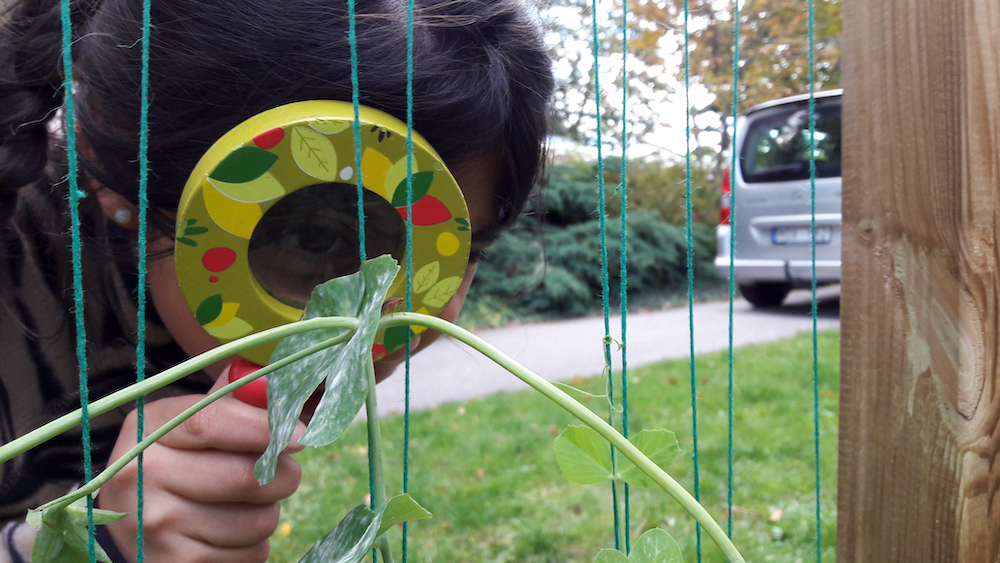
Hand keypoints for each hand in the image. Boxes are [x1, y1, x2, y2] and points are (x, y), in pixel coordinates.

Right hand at [98, 367, 305, 561]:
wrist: (134, 521)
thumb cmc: (181, 458)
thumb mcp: (192, 419)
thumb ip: (235, 398)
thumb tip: (283, 384)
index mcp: (148, 429)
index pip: (210, 421)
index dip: (264, 427)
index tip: (300, 435)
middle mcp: (142, 477)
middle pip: (244, 476)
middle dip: (283, 474)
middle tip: (282, 471)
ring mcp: (156, 526)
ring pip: (258, 520)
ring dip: (270, 510)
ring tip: (251, 502)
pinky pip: (252, 554)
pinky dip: (256, 543)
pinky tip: (233, 532)